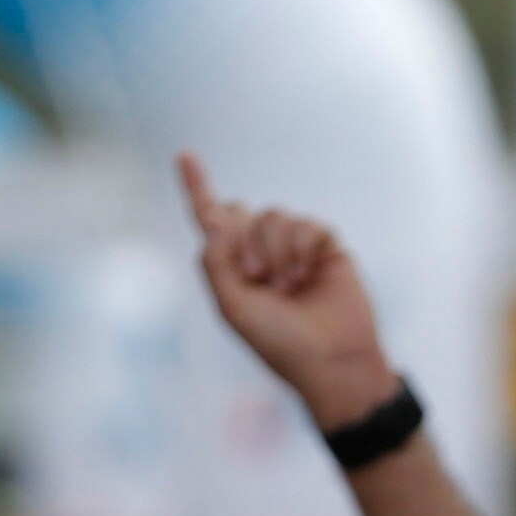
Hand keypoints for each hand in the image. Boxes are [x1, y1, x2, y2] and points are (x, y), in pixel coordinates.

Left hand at [178, 154, 397, 432]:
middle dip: (242, 237)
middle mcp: (260, 251)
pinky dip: (299, 249)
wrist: (331, 359)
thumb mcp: (232, 306)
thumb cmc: (279, 342)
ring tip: (286, 286)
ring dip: (273, 250)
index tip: (185, 155)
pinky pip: (304, 224)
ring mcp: (293, 247)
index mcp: (232, 267)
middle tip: (254, 275)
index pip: (211, 220)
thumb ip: (214, 261)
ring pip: (272, 215)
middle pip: (239, 211)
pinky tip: (305, 277)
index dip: (198, 188)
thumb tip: (217, 217)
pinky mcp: (324, 246)